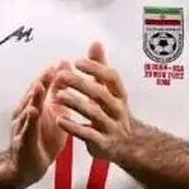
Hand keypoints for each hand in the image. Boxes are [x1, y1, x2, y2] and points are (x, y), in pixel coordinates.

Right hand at [11, 63, 70, 186]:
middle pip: (33, 94)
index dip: (51, 75)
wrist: (27, 167)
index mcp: (34, 106)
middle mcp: (25, 113)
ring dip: (34, 97)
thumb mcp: (55, 115)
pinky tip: (34, 111)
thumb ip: (59, 95)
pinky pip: (26, 129)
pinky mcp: (22, 141)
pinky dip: (29, 119)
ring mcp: (22, 126)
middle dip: (42, 81)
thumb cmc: (42, 139)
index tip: (62, 62)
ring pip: (27, 108)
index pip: (42, 87)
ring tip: (41, 85)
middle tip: (51, 69)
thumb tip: (66, 75)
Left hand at [53, 42, 134, 161]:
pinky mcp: (103, 143)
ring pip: (94, 114)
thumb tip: (96, 43)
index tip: (77, 62)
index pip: (111, 77)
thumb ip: (100, 67)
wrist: (129, 145)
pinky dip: (73, 127)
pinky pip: (88, 135)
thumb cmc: (113, 112)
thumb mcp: (110, 90)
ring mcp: (111, 127)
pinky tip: (59, 119)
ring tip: (58, 96)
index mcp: (119, 94)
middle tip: (61, 76)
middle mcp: (117, 109)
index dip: (95, 68)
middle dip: (80, 84)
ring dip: (75, 104)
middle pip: (100, 94)